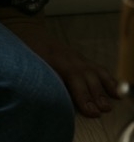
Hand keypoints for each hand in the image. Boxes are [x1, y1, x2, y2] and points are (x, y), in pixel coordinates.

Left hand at [0, 12, 119, 117]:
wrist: (27, 30)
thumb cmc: (26, 50)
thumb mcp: (27, 63)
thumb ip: (40, 78)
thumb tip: (49, 99)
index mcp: (55, 58)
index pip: (73, 77)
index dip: (82, 95)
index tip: (90, 111)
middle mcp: (69, 57)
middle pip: (87, 76)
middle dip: (95, 94)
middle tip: (101, 110)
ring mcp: (76, 57)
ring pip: (94, 71)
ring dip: (103, 88)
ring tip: (108, 105)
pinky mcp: (80, 59)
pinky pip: (97, 68)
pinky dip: (108, 79)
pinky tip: (115, 91)